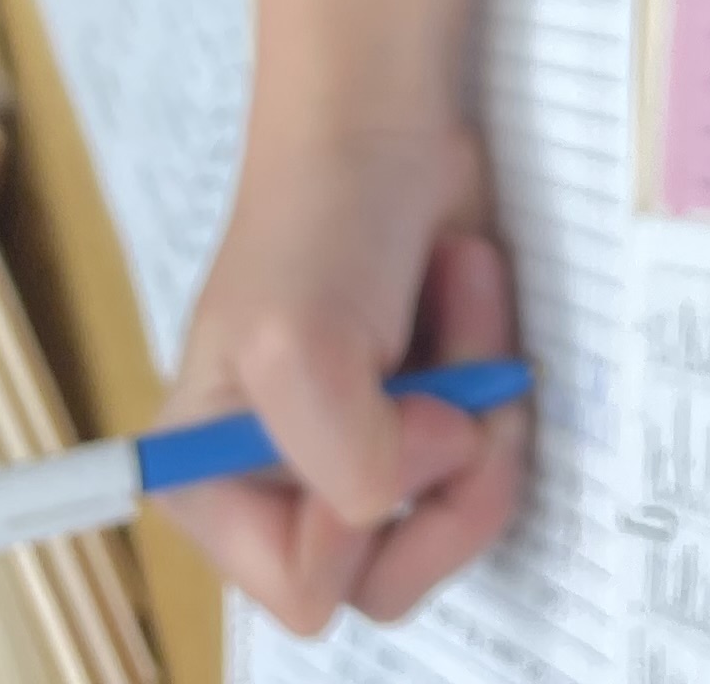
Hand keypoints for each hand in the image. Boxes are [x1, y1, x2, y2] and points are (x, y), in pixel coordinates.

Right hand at [155, 118, 527, 632]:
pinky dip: (499, 380)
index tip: (386, 409)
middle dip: (446, 472)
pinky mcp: (430, 421)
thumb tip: (418, 488)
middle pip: (392, 576)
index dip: (360, 518)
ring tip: (460, 308)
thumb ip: (345, 465)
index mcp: (210, 485)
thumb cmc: (320, 216)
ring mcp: (364, 457)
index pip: (301, 590)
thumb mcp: (299, 348)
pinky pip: (491, 459)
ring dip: (482, 410)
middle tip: (454, 379)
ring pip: (455, 518)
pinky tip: (470, 299)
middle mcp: (283, 487)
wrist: (387, 119)